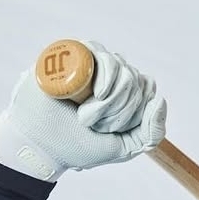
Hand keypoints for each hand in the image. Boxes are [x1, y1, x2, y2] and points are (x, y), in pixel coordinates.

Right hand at [0, 41, 166, 180]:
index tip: (113, 130)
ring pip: (122, 68)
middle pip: (135, 80)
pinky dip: (105, 75)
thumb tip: (159, 99)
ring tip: (85, 115)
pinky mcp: (70, 52)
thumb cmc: (78, 145)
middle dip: (118, 111)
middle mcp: (109, 73)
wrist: (40, 144)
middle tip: (92, 125)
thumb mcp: (125, 147)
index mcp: (123, 92)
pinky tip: (94, 93)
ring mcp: (90, 61)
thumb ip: (153, 133)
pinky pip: (101, 53)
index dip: (134, 112)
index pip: (146, 89)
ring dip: (110, 100)